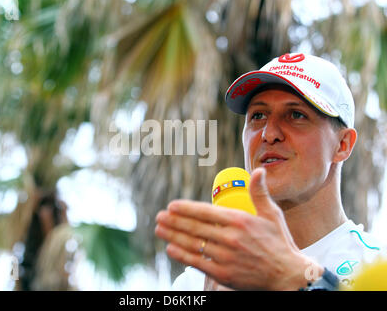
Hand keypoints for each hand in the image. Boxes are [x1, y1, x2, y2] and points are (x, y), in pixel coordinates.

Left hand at [155, 168, 323, 289]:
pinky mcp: (224, 274)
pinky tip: (170, 249)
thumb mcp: (272, 215)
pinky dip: (182, 255)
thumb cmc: (280, 243)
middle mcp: (230, 238)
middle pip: (195, 227)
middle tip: (159, 216)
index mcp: (240, 221)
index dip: (185, 209)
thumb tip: (259, 171)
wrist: (288, 276)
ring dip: (173, 236)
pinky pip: (198, 262)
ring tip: (159, 229)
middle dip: (173, 221)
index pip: (205, 212)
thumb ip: (260, 193)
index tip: (171, 205)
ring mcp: (226, 257)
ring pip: (193, 244)